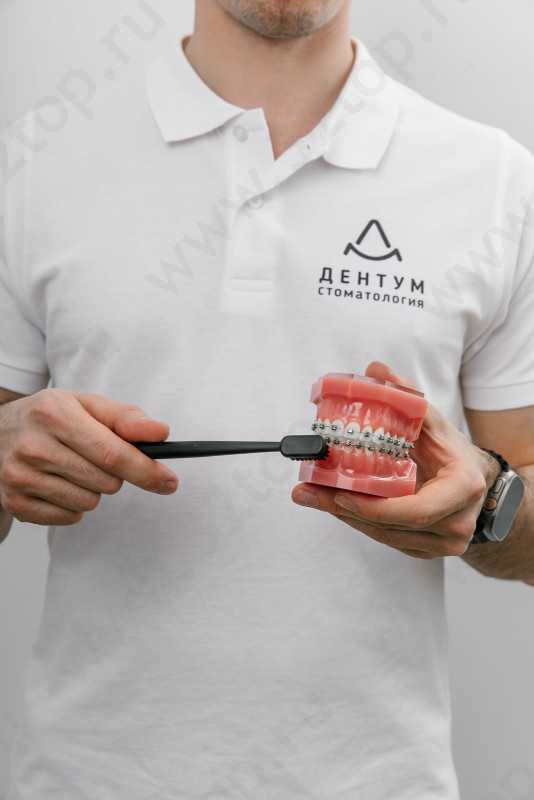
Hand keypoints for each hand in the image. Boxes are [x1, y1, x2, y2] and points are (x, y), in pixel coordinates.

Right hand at [0, 388, 178, 526]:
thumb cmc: (51, 418)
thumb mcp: (86, 404)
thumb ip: (126, 417)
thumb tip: (161, 433)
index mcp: (54, 414)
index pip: (112, 453)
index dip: (146, 470)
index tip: (169, 481)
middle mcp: (33, 446)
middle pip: (106, 482)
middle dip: (115, 474)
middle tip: (95, 457)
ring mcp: (20, 477)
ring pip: (90, 502)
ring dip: (93, 489)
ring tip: (72, 467)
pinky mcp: (15, 503)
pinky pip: (70, 517)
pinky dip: (74, 504)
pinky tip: (58, 483)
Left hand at [292, 361, 499, 559]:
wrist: (476, 482)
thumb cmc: (452, 452)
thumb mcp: (432, 421)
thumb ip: (405, 396)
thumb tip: (375, 370)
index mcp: (463, 488)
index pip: (416, 510)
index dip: (376, 507)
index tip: (341, 493)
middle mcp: (457, 523)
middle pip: (392, 526)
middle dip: (345, 509)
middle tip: (308, 493)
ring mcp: (443, 543)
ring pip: (385, 536)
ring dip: (346, 516)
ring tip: (312, 496)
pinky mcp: (426, 550)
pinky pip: (387, 540)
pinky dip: (360, 522)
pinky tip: (335, 504)